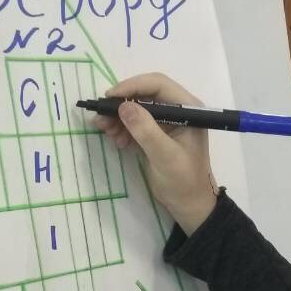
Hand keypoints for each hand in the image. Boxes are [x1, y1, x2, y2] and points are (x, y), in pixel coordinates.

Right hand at [93, 73, 217, 234]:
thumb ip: (146, 131)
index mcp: (188, 108)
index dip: (132, 87)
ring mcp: (167, 122)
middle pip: (144, 95)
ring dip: (119, 118)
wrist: (189, 205)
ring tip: (106, 132)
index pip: (158, 85)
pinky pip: (136, 123)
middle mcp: (178, 110)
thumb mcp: (165, 156)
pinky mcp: (157, 134)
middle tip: (101, 118)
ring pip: (137, 109)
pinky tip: (116, 140)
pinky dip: (123, 128)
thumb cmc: (183, 181)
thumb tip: (123, 107)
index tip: (110, 98)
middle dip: (122, 105)